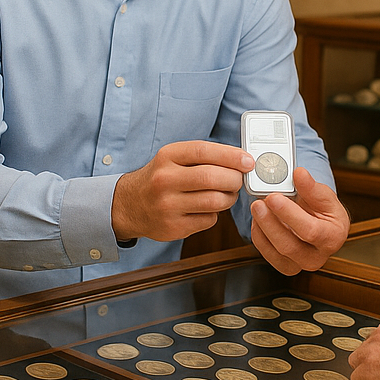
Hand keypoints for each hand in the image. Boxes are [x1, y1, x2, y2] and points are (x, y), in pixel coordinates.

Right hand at [112, 141, 253, 241]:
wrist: (130, 205)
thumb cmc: (161, 178)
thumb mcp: (174, 158)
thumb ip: (204, 156)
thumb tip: (242, 160)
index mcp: (167, 156)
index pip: (204, 151)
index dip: (231, 156)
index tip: (248, 161)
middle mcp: (164, 180)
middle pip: (212, 178)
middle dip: (234, 179)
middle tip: (239, 180)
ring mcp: (168, 206)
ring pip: (215, 202)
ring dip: (229, 198)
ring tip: (226, 194)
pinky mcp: (173, 227)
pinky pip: (209, 219)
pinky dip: (215, 213)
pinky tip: (206, 208)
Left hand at [249, 167, 348, 273]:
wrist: (321, 226)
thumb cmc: (324, 211)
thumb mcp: (324, 196)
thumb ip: (311, 186)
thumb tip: (299, 173)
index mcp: (332, 238)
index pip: (310, 230)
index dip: (289, 214)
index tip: (273, 197)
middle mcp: (317, 257)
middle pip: (289, 245)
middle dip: (270, 223)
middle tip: (258, 203)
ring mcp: (300, 264)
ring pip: (275, 251)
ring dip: (262, 228)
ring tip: (256, 207)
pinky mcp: (284, 265)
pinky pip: (266, 253)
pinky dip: (259, 235)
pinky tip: (257, 219)